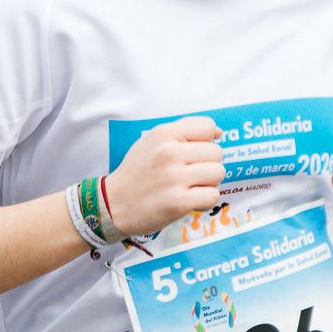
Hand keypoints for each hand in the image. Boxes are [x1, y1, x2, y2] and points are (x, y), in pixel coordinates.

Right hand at [103, 115, 225, 235]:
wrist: (113, 204)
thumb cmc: (137, 172)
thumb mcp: (152, 141)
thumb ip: (184, 131)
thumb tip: (219, 133)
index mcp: (164, 134)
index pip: (208, 127)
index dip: (205, 142)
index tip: (192, 154)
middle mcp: (169, 153)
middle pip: (217, 153)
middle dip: (207, 165)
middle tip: (188, 175)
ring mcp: (174, 178)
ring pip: (218, 173)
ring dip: (208, 183)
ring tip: (189, 187)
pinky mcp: (178, 202)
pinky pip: (212, 196)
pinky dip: (204, 201)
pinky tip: (189, 201)